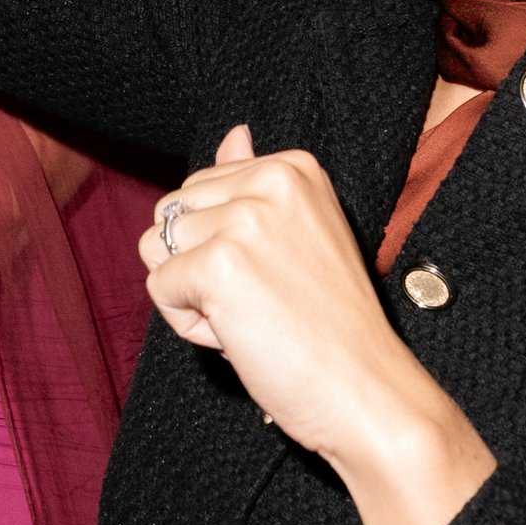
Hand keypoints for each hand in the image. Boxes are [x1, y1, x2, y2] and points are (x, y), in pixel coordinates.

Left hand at [143, 128, 494, 524]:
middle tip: (263, 303)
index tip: (278, 276)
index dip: (223, 245)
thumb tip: (232, 132)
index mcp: (293, 166)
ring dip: (191, 296)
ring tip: (252, 318)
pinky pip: (159, 289)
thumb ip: (255, 183)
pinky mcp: (217, 265)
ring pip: (158, 250)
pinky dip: (188, 325)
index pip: (200, 189)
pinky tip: (241, 337)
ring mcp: (243, 221)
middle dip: (198, 266)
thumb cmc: (331, 324)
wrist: (368, 391)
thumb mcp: (298, 234)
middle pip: (171, 214)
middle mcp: (270, 180)